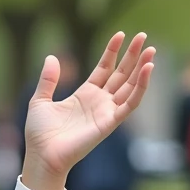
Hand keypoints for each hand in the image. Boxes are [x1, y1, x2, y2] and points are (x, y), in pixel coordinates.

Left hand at [23, 32, 154, 182]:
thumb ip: (48, 79)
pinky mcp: (110, 122)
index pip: (104, 68)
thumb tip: (52, 57)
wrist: (42, 155)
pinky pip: (131, 103)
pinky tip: (147, 70)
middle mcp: (99, 102)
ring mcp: (106, 111)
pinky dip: (141, 87)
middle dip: (133, 56)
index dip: (112, 52)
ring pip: (130, 86)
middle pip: (121, 74)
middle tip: (143, 36)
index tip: (120, 34)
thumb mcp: (40, 100)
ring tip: (150, 50)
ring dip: (141, 68)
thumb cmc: (39, 134)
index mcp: (85, 95)